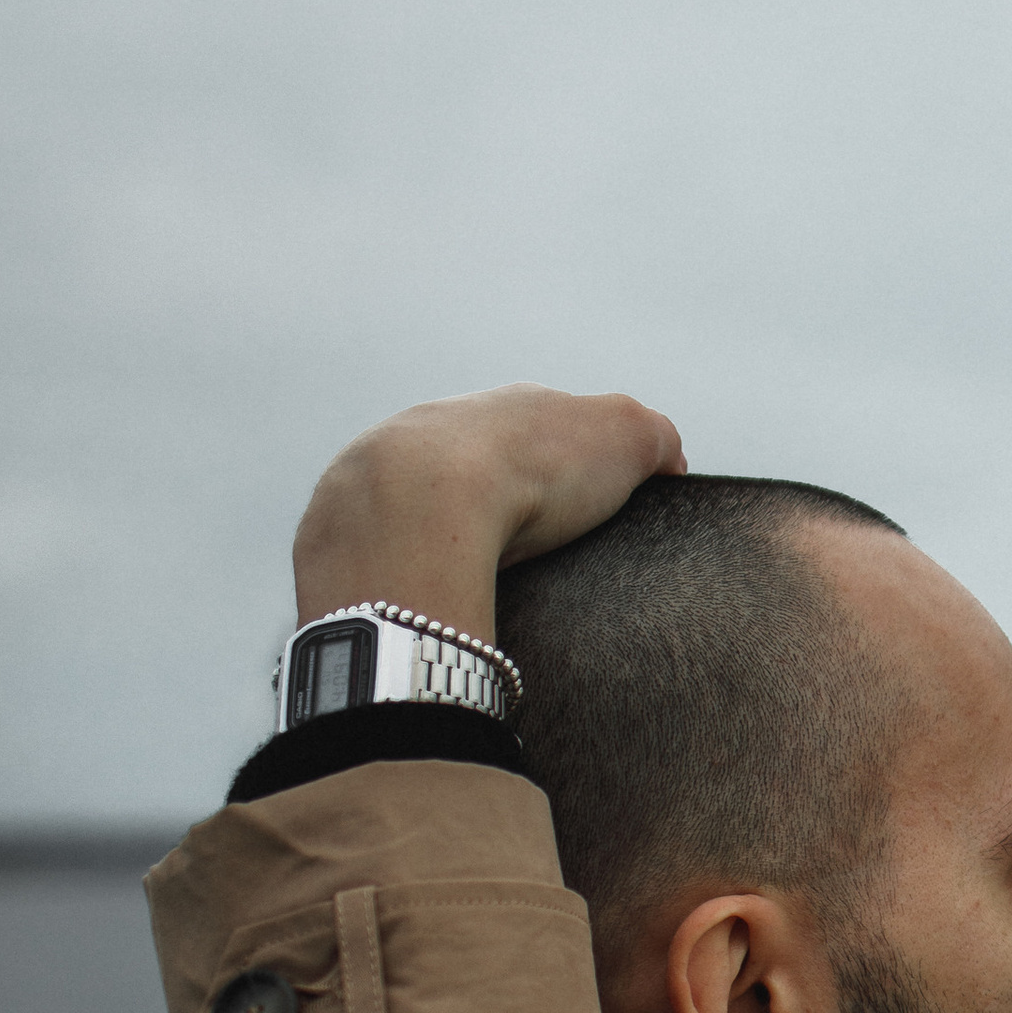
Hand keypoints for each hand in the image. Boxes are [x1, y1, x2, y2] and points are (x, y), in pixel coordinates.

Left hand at [292, 385, 686, 643]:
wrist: (421, 500)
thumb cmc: (530, 468)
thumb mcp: (624, 436)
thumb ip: (655, 437)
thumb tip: (667, 457)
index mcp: (503, 410)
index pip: (542, 434)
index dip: (571, 473)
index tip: (588, 516)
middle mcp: (434, 429)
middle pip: (477, 470)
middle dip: (503, 508)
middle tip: (541, 560)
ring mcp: (381, 476)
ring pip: (421, 509)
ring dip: (450, 542)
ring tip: (486, 590)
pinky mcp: (344, 531)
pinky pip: (384, 555)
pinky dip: (411, 575)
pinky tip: (435, 601)